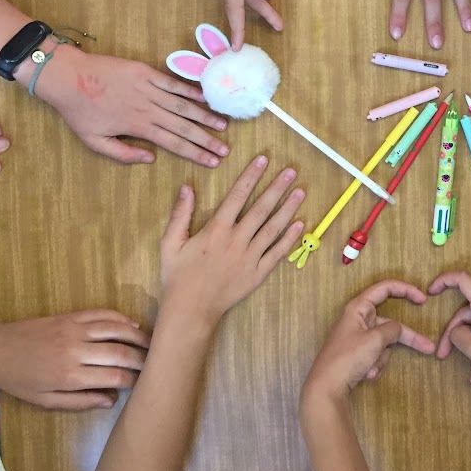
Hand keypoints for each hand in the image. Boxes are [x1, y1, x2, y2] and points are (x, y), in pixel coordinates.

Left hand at [0, 309, 149, 409]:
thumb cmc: (19, 380)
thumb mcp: (45, 401)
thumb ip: (79, 402)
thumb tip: (110, 401)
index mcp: (70, 376)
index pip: (114, 377)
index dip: (133, 380)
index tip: (143, 383)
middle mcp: (76, 351)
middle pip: (120, 353)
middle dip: (142, 358)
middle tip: (156, 363)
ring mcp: (74, 330)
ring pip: (116, 329)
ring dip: (138, 336)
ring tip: (152, 343)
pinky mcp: (71, 316)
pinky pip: (103, 314)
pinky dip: (121, 318)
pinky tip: (133, 324)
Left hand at [32, 43, 230, 166]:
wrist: (66, 77)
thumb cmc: (78, 111)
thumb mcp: (93, 141)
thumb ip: (123, 153)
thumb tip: (151, 158)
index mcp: (137, 127)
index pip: (173, 143)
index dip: (195, 153)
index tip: (212, 162)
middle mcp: (148, 109)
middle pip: (184, 127)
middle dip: (207, 140)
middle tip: (225, 149)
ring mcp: (148, 88)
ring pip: (183, 105)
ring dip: (205, 116)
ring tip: (223, 125)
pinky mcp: (145, 72)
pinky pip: (173, 83)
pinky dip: (190, 90)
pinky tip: (206, 97)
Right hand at [159, 155, 304, 325]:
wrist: (190, 310)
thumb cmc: (178, 276)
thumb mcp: (170, 243)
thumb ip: (181, 214)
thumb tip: (187, 187)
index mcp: (216, 230)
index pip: (237, 196)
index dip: (251, 176)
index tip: (262, 160)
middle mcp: (236, 240)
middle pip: (261, 209)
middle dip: (277, 188)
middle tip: (291, 171)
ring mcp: (250, 257)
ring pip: (273, 228)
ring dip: (288, 209)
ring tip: (300, 192)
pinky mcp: (258, 274)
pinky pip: (277, 253)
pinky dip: (290, 238)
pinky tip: (300, 225)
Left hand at [301, 279, 435, 406]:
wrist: (327, 388)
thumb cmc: (347, 358)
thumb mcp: (375, 340)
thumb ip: (392, 329)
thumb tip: (397, 329)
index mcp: (358, 308)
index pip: (385, 288)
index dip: (406, 290)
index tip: (423, 300)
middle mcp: (358, 319)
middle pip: (390, 323)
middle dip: (405, 339)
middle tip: (428, 347)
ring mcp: (358, 337)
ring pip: (384, 342)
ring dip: (381, 358)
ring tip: (369, 368)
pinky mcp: (357, 353)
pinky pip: (376, 354)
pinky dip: (375, 365)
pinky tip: (365, 374)